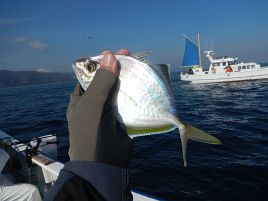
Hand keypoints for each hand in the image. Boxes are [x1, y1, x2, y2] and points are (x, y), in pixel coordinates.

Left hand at [67, 49, 132, 168]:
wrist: (104, 165)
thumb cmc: (90, 133)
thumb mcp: (92, 105)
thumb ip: (102, 81)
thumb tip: (110, 56)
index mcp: (82, 99)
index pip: (91, 76)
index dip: (102, 64)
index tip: (115, 53)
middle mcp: (96, 103)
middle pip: (108, 82)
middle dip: (119, 70)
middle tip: (132, 57)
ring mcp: (111, 111)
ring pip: (122, 92)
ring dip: (131, 82)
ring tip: (142, 68)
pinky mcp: (125, 119)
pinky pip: (132, 104)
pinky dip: (139, 95)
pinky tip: (147, 86)